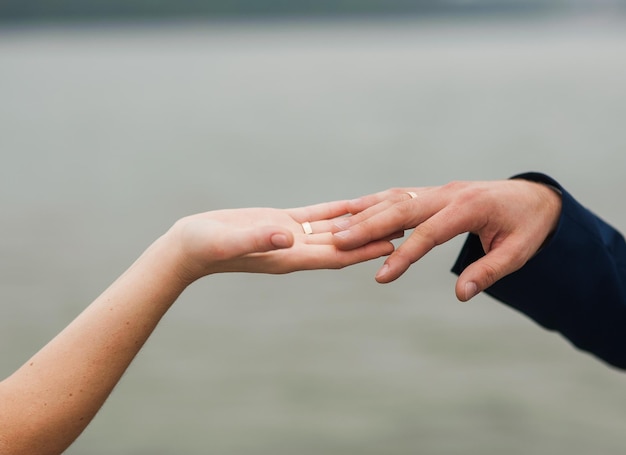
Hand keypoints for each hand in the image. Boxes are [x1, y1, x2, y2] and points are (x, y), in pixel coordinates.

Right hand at [167, 200, 396, 282]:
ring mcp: (289, 236)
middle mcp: (295, 248)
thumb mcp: (230, 241)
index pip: (335, 255)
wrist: (188, 246)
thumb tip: (287, 235)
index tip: (394, 244)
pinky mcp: (280, 222)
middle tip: (403, 226)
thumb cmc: (204, 247)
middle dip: (372, 235)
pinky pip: (316, 215)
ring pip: (334, 228)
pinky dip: (337, 210)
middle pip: (343, 243)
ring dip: (361, 222)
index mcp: (288, 257)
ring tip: (388, 214)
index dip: (364, 250)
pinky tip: (355, 204)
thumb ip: (258, 239)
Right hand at [332, 179, 561, 300]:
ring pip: (396, 199)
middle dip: (370, 227)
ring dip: (366, 214)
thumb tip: (461, 294)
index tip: (381, 278)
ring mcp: (439, 190)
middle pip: (402, 209)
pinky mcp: (433, 192)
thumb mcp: (518, 252)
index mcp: (470, 208)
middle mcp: (449, 193)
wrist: (534, 197)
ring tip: (338, 229)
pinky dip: (375, 202)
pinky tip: (354, 211)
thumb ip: (488, 272)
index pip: (430, 233)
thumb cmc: (527, 226)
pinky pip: (400, 196)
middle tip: (341, 244)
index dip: (404, 256)